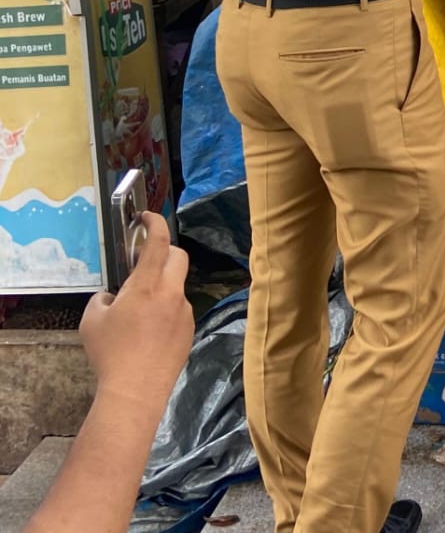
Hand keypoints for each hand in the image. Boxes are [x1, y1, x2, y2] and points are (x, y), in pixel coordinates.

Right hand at [79, 213, 192, 409]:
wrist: (136, 390)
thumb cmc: (110, 352)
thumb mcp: (91, 320)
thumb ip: (103, 298)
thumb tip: (113, 296)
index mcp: (147, 285)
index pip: (158, 242)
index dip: (155, 223)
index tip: (148, 217)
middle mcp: (172, 293)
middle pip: (178, 257)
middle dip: (163, 252)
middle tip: (144, 262)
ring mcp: (185, 311)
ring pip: (177, 286)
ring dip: (161, 287)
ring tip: (138, 311)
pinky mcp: (190, 329)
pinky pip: (178, 310)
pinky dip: (165, 310)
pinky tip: (148, 333)